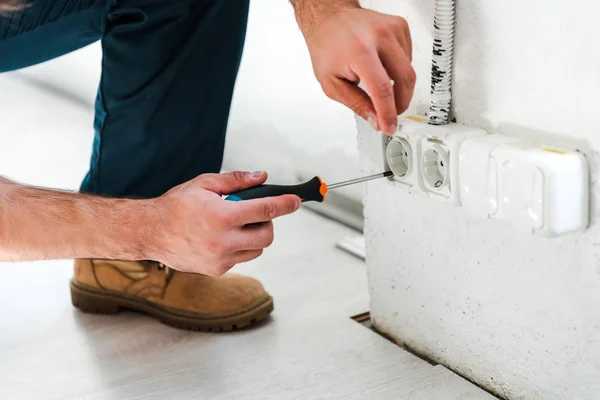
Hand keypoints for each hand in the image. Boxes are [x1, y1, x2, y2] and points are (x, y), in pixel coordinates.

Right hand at [150, 171, 300, 274]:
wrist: (150, 232)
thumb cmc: (177, 205)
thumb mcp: (205, 184)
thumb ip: (236, 181)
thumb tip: (262, 177)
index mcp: (221, 216)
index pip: (265, 210)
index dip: (285, 204)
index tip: (296, 201)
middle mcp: (223, 241)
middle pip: (267, 236)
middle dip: (267, 224)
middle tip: (255, 214)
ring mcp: (220, 259)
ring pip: (256, 250)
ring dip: (253, 237)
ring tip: (233, 226)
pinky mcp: (216, 270)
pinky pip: (240, 258)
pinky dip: (239, 247)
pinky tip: (220, 238)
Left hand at [298, 3, 414, 134]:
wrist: (329, 16)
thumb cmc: (327, 44)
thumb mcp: (332, 83)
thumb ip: (356, 103)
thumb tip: (376, 119)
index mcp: (360, 50)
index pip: (382, 89)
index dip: (388, 113)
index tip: (390, 125)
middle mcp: (379, 36)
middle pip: (404, 79)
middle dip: (400, 103)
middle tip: (390, 114)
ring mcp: (392, 28)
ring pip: (409, 70)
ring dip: (398, 86)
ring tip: (378, 86)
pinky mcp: (400, 26)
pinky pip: (408, 57)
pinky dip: (399, 70)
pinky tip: (383, 69)